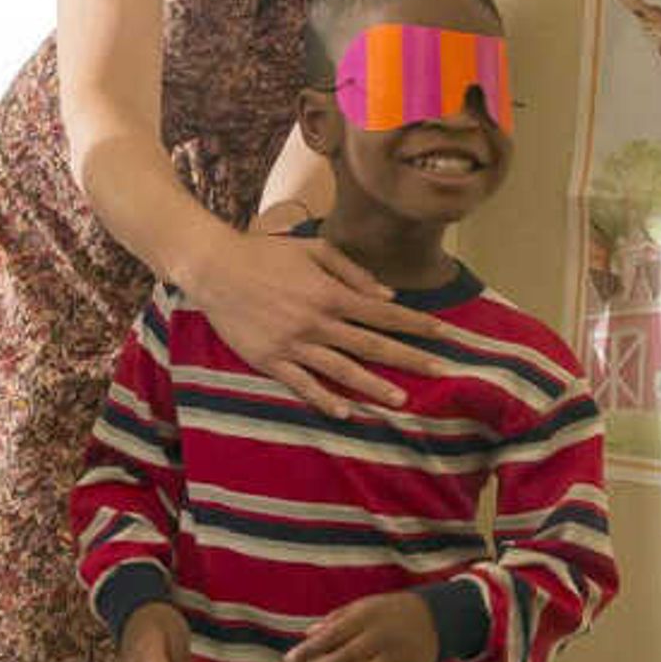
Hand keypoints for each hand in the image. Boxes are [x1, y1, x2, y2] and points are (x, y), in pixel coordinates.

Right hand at [187, 227, 425, 416]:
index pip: (384, 314)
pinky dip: (323, 398)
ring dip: (374, 386)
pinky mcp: (269, 360)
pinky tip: (344, 411)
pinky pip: (302, 383)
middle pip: (372, 345)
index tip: (446, 335)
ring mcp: (293, 344)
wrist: (214, 268)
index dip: (417, 324)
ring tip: (401, 401)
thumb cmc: (265, 254)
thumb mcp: (313, 250)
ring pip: (342, 370)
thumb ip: (352, 272)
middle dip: (410, 358)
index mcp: (330, 293)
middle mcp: (317, 322)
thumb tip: (387, 297)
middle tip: (441, 372)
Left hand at [286, 591, 441, 661]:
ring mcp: (396, 659)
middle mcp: (381, 638)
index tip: (288, 661)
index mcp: (367, 617)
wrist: (438, 618)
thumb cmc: (390, 612)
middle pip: (344, 659)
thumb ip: (336, 620)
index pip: (332, 635)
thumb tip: (306, 635)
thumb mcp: (364, 607)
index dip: (309, 649)